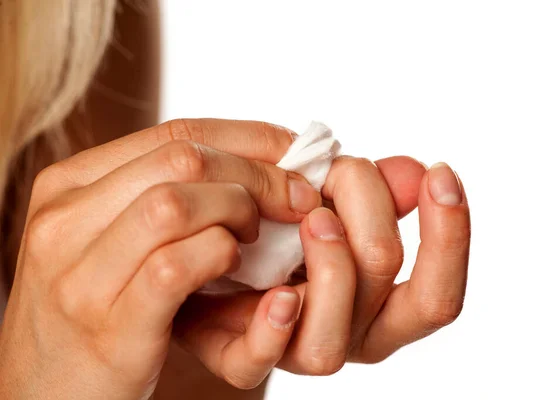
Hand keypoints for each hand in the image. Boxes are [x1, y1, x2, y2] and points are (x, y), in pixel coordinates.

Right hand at [0, 119, 322, 398]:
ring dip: (238, 211)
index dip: (248, 138)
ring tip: (255, 234)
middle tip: (298, 196)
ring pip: (175, 204)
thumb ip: (157, 194)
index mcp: (67, 187)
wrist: (51, 393)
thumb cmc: (97, 306)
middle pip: (181, 159)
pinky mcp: (110, 325)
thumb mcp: (108, 238)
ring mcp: (80, 275)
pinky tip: (234, 265)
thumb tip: (247, 158)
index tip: (295, 149)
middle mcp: (63, 221)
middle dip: (258, 172)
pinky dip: (220, 254)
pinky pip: (177, 265)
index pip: (172, 134)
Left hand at [176, 155, 470, 378]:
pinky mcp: (241, 353)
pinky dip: (273, 328)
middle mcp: (352, 332)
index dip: (450, 234)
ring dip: (333, 269)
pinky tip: (277, 293)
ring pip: (333, 342)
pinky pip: (258, 360)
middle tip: (343, 173)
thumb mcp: (332, 194)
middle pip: (401, 309)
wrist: (218, 252)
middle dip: (380, 226)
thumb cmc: (285, 221)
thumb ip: (374, 189)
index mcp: (383, 302)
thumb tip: (414, 171)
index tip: (438, 172)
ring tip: (313, 217)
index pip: (439, 294)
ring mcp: (298, 347)